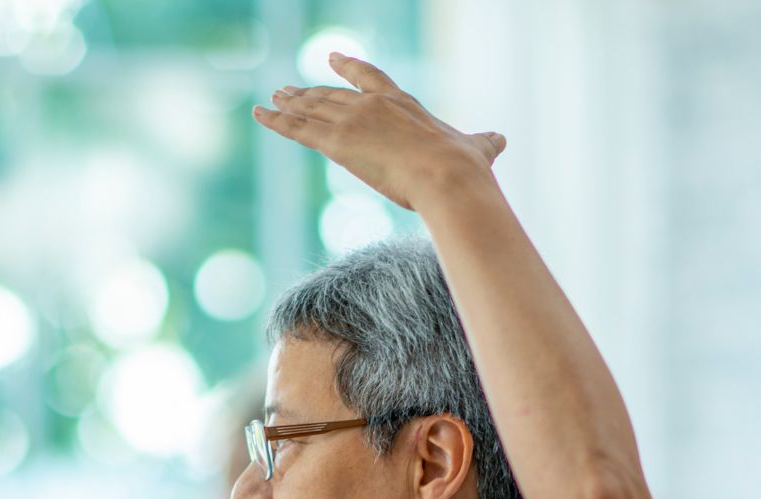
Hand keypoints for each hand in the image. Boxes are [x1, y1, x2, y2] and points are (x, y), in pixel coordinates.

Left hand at [254, 52, 505, 210]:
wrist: (448, 177)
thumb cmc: (464, 167)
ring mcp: (352, 120)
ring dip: (288, 103)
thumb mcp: (477, 149)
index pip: (370, 78)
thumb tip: (501, 140)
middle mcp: (372, 105)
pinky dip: (275, 121)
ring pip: (311, 108)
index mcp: (402, 102)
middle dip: (309, 91)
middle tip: (289, 88)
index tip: (333, 59)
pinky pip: (297, 129)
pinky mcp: (336, 142)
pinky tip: (259, 114)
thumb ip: (484, 142)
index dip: (350, 68)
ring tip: (272, 99)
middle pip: (332, 94)